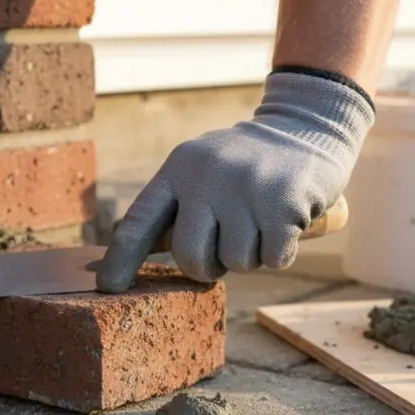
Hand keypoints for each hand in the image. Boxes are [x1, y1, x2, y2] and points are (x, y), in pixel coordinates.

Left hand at [95, 71, 373, 291]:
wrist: (306, 127)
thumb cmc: (246, 166)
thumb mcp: (202, 170)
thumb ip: (177, 207)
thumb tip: (141, 258)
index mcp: (178, 169)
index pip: (140, 221)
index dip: (121, 259)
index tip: (109, 287)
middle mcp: (206, 177)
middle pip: (190, 255)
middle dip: (208, 266)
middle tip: (225, 251)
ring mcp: (244, 188)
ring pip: (236, 262)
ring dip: (252, 256)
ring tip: (261, 223)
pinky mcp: (282, 202)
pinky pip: (272, 258)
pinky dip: (280, 253)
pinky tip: (285, 224)